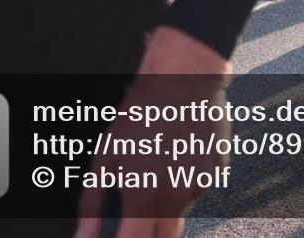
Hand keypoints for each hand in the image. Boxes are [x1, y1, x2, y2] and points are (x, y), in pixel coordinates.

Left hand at [75, 28, 231, 237]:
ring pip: (181, 212)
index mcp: (147, 198)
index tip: (119, 235)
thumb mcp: (106, 156)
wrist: (184, 81)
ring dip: (166, 203)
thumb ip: (93, 203)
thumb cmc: (143, 112)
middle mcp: (178, 198)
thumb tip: (85, 235)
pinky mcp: (217, 171)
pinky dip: (184, 181)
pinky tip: (176, 155)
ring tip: (158, 166)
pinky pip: (197, 189)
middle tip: (137, 216)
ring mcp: (201, 185)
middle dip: (149, 233)